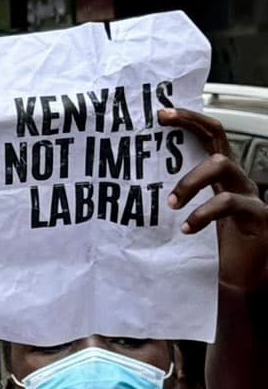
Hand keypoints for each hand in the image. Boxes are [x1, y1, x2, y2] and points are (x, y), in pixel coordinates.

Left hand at [165, 108, 267, 295]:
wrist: (243, 276)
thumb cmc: (213, 243)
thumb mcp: (191, 212)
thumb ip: (174, 192)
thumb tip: (132, 176)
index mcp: (221, 176)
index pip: (210, 136)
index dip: (190, 119)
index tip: (161, 112)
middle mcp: (238, 179)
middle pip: (218, 141)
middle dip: (190, 127)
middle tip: (161, 126)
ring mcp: (251, 195)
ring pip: (222, 166)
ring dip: (190, 180)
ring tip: (170, 202)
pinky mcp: (258, 215)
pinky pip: (229, 202)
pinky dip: (203, 213)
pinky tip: (186, 227)